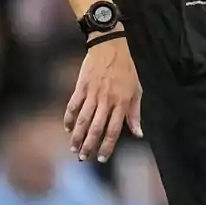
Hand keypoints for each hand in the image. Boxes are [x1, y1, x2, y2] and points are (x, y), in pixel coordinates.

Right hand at [65, 36, 141, 162]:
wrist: (110, 46)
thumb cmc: (126, 69)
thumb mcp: (136, 90)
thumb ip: (135, 113)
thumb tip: (138, 133)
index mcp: (121, 102)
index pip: (114, 130)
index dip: (107, 146)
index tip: (102, 158)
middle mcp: (107, 100)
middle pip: (96, 128)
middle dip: (89, 145)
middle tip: (84, 158)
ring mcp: (93, 93)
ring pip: (83, 119)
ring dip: (77, 136)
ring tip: (74, 148)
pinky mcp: (81, 86)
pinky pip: (73, 105)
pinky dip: (68, 118)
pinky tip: (67, 128)